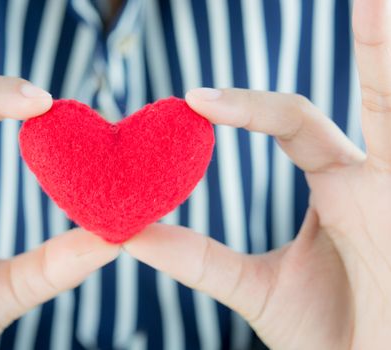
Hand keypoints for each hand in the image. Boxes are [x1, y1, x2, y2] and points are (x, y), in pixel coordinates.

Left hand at [125, 0, 390, 347]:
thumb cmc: (329, 336)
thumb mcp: (253, 288)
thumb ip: (197, 258)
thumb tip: (127, 232)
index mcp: (334, 186)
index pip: (290, 122)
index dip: (244, 107)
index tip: (192, 99)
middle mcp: (366, 177)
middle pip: (355, 94)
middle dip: (364, 39)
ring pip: (390, 99)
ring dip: (386, 48)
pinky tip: (385, 22)